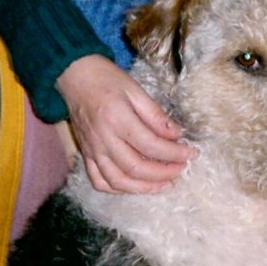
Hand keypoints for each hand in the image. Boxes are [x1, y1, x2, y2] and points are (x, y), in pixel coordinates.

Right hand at [56, 54, 196, 192]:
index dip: (175, 154)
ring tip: (165, 184)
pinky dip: (119, 189)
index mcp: (117, 119)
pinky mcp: (86, 155)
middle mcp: (103, 139)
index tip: (192, 154)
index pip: (151, 145)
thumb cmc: (106, 80)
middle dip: (164, 173)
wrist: (74, 76)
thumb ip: (156, 116)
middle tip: (181, 169)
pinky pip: (100, 182)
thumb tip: (177, 135)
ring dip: (144, 188)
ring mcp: (93, 150)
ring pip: (118, 181)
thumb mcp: (136, 90)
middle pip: (136, 168)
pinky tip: (136, 186)